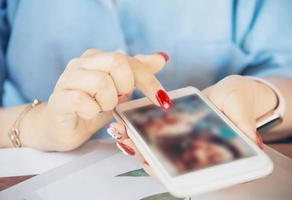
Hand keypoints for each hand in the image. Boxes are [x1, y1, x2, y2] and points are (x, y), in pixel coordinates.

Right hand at [27, 49, 170, 150]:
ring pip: (101, 82)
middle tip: (118, 100)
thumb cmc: (92, 106)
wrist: (63, 127)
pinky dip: (92, 111)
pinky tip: (88, 113)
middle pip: (116, 62)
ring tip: (101, 107)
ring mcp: (67, 79)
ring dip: (108, 102)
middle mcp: (82, 63)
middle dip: (125, 87)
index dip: (149, 80)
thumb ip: (137, 73)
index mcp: (98, 58)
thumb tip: (161, 58)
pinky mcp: (58, 99)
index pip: (130, 60)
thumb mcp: (119, 91)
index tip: (163, 100)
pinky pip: (82, 101)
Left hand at [107, 75, 277, 175]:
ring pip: (154, 151)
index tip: (146, 160)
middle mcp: (191, 155)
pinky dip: (139, 129)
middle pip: (163, 163)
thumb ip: (244, 125)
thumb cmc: (239, 103)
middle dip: (141, 153)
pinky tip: (126, 121)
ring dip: (135, 142)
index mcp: (208, 158)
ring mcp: (179, 144)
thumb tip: (251, 141)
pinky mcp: (172, 130)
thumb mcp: (242, 111)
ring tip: (118, 129)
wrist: (232, 95)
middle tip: (124, 140)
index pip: (184, 173)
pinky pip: (153, 134)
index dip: (164, 170)